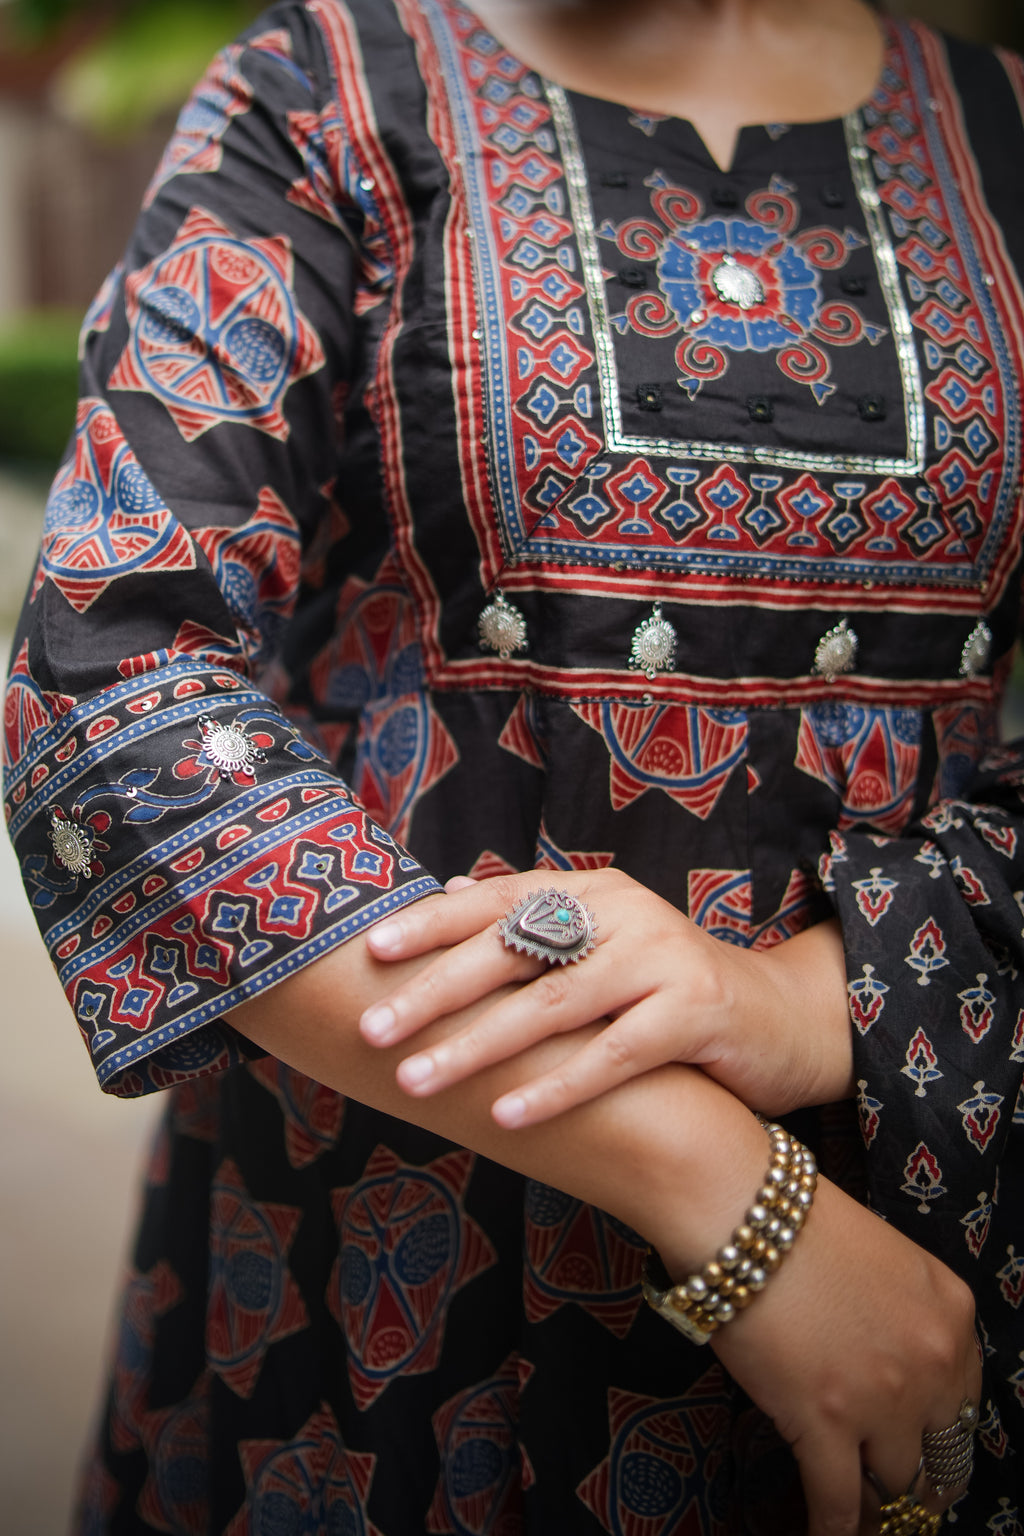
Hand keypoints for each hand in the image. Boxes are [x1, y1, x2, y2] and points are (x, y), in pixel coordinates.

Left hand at [360, 869, 853, 1125]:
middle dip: (435, 990)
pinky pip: (612, 1055)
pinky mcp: (695, 1012)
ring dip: (478, 1046)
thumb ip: (534, 924)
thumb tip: (446, 896)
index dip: (432, 925)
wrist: (779, 1019)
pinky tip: (506, 1117)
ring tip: (417, 1081)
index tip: (370, 951)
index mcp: (591, 892)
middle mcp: (623, 913)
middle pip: (513, 949)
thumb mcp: (602, 947)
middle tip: (373, 1027)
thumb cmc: (668, 990)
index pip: (498, 899)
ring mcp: (661, 958)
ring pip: (553, 1005)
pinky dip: (556, 1086)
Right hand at [693, 1178, 982, 1535]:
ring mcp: (883, 1399)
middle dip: (917, 1480)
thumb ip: (900, 1316)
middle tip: (900, 1498)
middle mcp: (931, 1362)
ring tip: (861, 1516)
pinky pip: (839, 1503)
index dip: (940, 1436)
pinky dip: (833, 1529)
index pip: (965, 1402)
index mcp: (951, 1313)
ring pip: (893, 1484)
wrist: (741, 1211)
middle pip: (937, 1452)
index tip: (928, 1455)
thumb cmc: (794, 1218)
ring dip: (875, 1502)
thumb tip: (881, 1366)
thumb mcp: (882, 1258)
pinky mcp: (827, 1425)